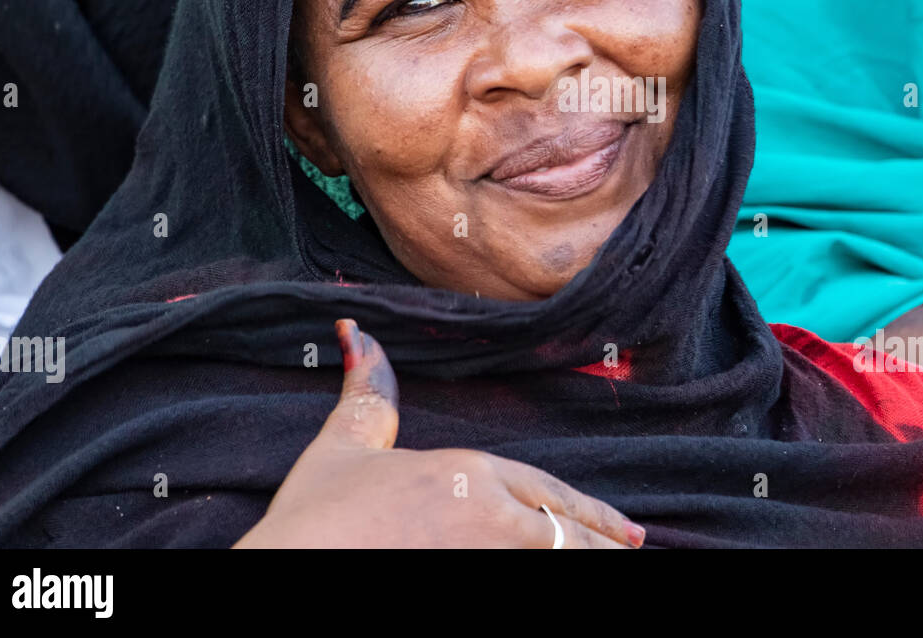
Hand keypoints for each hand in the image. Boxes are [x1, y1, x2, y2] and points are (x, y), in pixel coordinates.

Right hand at [233, 319, 645, 547]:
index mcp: (466, 474)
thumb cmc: (312, 517)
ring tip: (619, 565)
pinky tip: (574, 584)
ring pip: (555, 560)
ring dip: (587, 560)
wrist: (287, 567)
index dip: (587, 510)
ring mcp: (483, 559)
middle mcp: (488, 519)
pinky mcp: (472, 590)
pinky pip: (529, 585)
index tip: (621, 526)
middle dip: (602, 540)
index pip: (547, 491)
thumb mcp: (343, 447)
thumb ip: (368, 396)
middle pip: (562, 531)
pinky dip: (557, 580)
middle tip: (635, 547)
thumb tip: (360, 333)